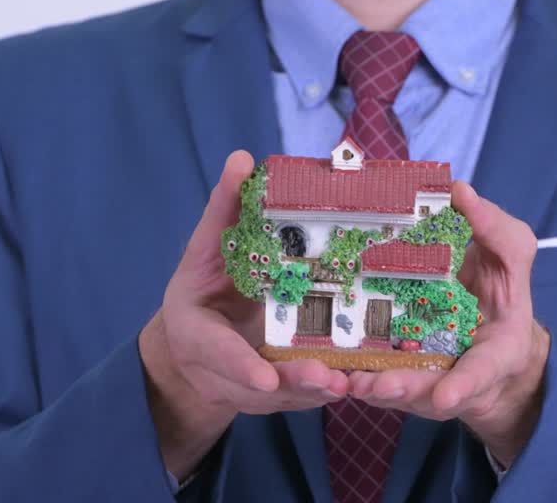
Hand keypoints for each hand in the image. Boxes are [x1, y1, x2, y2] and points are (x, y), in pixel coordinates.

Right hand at [139, 151, 349, 478]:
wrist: (195, 345)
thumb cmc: (204, 288)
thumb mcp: (206, 249)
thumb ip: (224, 209)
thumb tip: (243, 159)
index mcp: (199, 334)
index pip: (217, 350)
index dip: (238, 364)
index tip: (263, 376)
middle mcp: (229, 367)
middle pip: (263, 384)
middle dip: (296, 384)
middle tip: (329, 379)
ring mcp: (257, 385)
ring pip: (290, 396)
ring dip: (319, 392)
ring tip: (349, 383)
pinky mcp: (283, 390)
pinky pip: (307, 395)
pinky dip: (331, 390)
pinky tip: (362, 380)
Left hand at [347, 181, 550, 467]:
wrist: (483, 320)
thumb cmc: (499, 289)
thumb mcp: (511, 255)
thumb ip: (493, 228)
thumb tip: (458, 191)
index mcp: (495, 353)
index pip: (481, 372)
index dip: (464, 385)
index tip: (446, 396)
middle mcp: (459, 377)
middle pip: (431, 390)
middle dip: (405, 387)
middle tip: (380, 385)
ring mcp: (426, 376)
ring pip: (398, 388)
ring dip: (375, 385)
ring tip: (353, 380)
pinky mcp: (397, 369)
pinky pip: (376, 374)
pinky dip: (358, 373)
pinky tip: (335, 367)